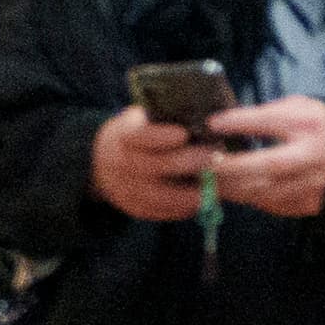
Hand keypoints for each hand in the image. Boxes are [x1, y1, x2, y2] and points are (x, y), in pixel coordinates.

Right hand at [91, 107, 209, 222]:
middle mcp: (119, 162)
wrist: (106, 160)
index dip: (160, 136)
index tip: (184, 134)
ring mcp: (123, 187)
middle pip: (154, 166)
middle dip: (188, 162)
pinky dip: (181, 209)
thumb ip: (167, 116)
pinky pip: (159, 212)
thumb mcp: (145, 118)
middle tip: (217, 157)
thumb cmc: (140, 133)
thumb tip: (206, 113)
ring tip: (215, 187)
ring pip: (158, 195)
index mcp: (122, 135)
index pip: (138, 136)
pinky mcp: (132, 207)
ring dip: (189, 194)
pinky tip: (201, 201)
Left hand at [205, 97, 324, 218]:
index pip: (270, 121)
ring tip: (210, 180)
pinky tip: (233, 190)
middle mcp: (313, 156)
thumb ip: (266, 113)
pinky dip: (248, 198)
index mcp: (309, 125)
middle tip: (202, 164)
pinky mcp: (308, 204)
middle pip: (265, 165)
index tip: (213, 124)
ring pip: (263, 191)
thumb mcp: (298, 109)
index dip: (239, 123)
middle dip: (229, 166)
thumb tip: (223, 123)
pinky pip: (270, 204)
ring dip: (232, 187)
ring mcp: (312, 184)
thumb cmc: (316, 129)